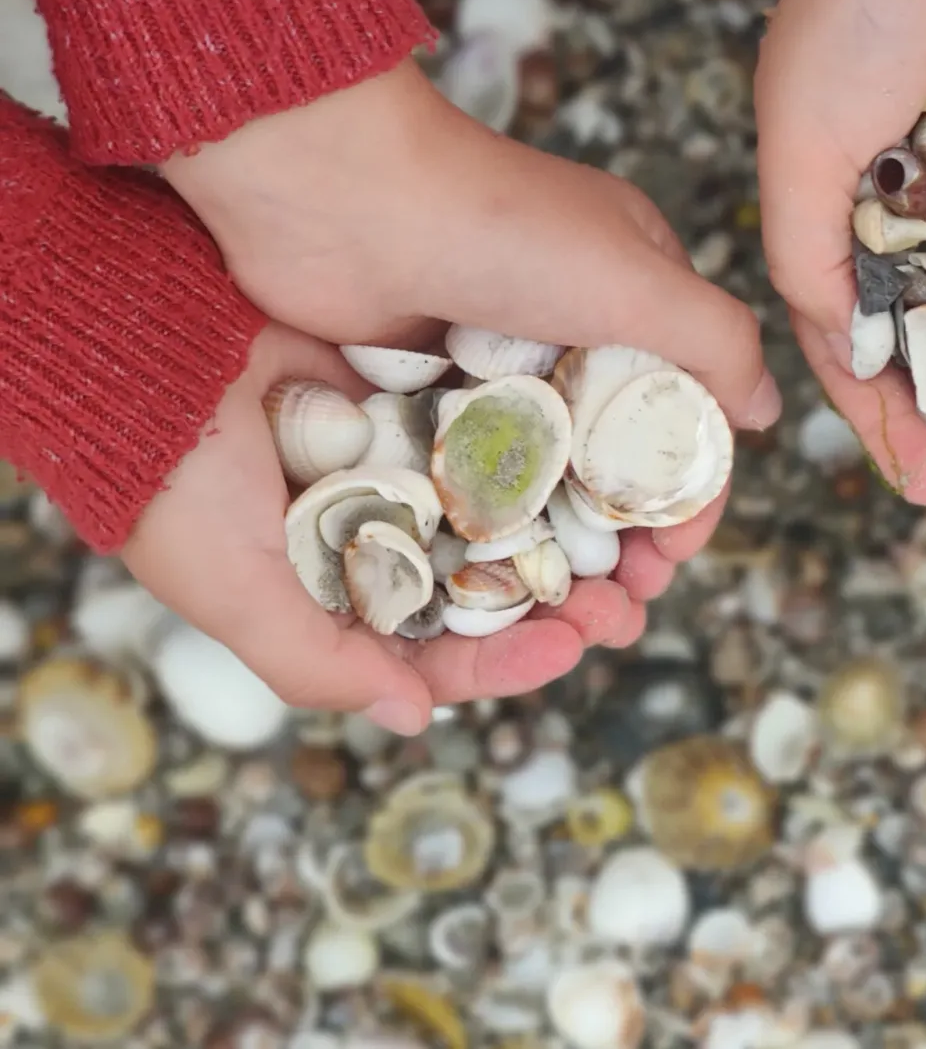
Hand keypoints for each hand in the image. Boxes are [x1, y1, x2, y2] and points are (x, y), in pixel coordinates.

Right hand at [121, 325, 657, 735]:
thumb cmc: (174, 483)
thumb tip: (412, 716)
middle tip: (625, 606)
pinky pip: (507, 435)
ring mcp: (413, 471)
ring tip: (633, 544)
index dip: (510, 660)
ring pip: (516, 517)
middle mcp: (387, 541)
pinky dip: (552, 452)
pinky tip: (600, 457)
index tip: (568, 647)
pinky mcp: (429, 402)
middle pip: (498, 590)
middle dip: (567, 605)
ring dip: (576, 535)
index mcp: (342, 601)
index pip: (443, 652)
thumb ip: (315, 661)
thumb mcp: (232, 589)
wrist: (151, 350)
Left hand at [161, 60, 773, 573]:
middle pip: (612, 465)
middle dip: (624, 546)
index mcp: (630, 298)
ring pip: (539, 486)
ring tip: (561, 617)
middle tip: (618, 611)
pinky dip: (483, 534)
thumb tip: (765, 416)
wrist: (338, 195)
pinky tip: (486, 585)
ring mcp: (489, 370)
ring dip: (559, 557)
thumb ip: (718, 346)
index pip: (683, 415)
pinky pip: (466, 481)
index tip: (672, 558)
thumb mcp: (638, 277)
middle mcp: (566, 335)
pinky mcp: (420, 396)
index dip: (688, 496)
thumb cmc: (498, 224)